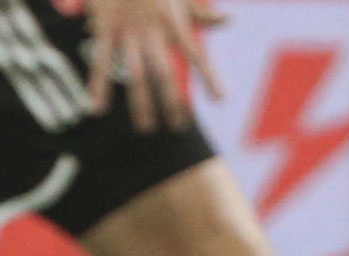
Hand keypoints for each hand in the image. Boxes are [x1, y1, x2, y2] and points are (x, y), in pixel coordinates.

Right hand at [87, 0, 225, 131]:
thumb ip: (203, 13)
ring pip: (135, 74)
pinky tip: (97, 109)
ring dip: (140, 104)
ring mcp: (128, 32)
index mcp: (176, 23)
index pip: (198, 55)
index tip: (221, 99)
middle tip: (180, 128)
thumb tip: (230, 19)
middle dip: (173, 103)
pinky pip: (102, 62)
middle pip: (166, 74)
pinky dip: (98, 86)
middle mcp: (153, 32)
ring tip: (146, 129)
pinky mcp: (105, 30)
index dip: (210, 77)